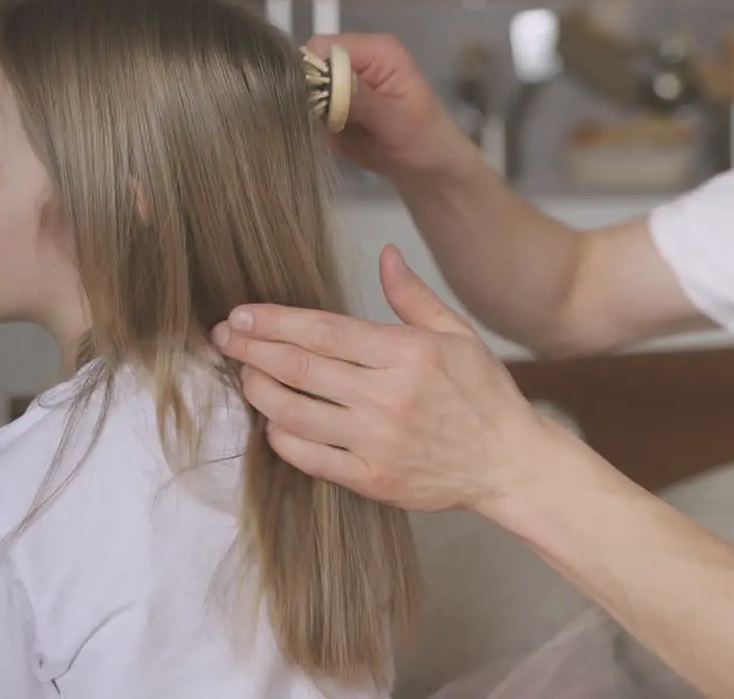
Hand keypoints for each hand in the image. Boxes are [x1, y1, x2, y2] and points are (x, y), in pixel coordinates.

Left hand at [212, 245, 550, 512]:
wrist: (510, 464)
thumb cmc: (485, 396)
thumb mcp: (458, 335)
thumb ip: (413, 297)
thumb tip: (385, 255)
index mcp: (406, 353)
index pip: (323, 330)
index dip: (273, 321)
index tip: (240, 314)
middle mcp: (387, 396)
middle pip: (299, 367)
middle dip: (251, 349)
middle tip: (223, 337)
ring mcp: (377, 441)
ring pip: (294, 412)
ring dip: (259, 390)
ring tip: (246, 374)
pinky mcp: (372, 478)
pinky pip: (310, 458)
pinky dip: (282, 438)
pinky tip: (274, 423)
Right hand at [304, 33, 477, 181]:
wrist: (430, 170)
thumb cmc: (424, 140)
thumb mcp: (394, 119)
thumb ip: (358, 98)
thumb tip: (323, 81)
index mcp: (375, 51)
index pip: (324, 47)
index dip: (312, 72)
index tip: (315, 105)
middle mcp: (355, 61)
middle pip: (308, 68)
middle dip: (309, 99)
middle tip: (327, 127)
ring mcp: (343, 84)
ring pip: (304, 93)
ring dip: (312, 118)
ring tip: (336, 138)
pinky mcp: (335, 108)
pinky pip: (310, 115)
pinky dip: (317, 131)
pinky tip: (337, 144)